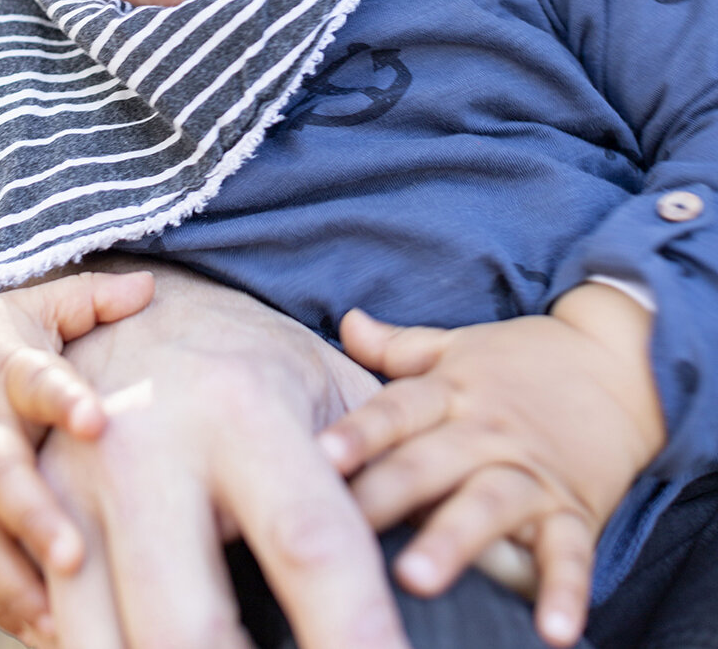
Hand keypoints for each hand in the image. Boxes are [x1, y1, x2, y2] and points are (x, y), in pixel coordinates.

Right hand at [0, 268, 153, 642]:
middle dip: (35, 517)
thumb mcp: (30, 308)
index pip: (34, 384)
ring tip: (63, 621)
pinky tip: (49, 634)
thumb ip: (89, 299)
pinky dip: (4, 606)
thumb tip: (150, 285)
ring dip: (17, 581)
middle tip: (75, 553)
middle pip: (0, 478)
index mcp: (4, 371)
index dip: (63, 401)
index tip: (95, 422)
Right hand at [31, 262, 408, 648]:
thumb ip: (388, 466)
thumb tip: (493, 555)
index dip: (359, 640)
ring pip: (99, 644)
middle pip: (190, 629)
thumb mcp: (325, 386)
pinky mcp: (20, 512)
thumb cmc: (251, 360)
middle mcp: (146, 447)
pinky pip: (43, 626)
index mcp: (241, 411)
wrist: (129, 306)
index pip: (313, 547)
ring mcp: (70, 485)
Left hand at [319, 289, 664, 648]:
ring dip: (453, 540)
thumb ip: (400, 347)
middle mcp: (486, 431)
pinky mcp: (576, 510)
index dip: (358, 432)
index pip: (396, 409)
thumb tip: (345, 323)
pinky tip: (553, 631)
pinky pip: (569, 554)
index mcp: (451, 390)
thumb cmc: (523, 362)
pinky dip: (564, 591)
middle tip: (346, 528)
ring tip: (416, 577)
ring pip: (487, 505)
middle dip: (387, 493)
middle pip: (430, 461)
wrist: (622, 363)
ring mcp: (531, 472)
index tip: (319, 456)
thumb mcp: (459, 345)